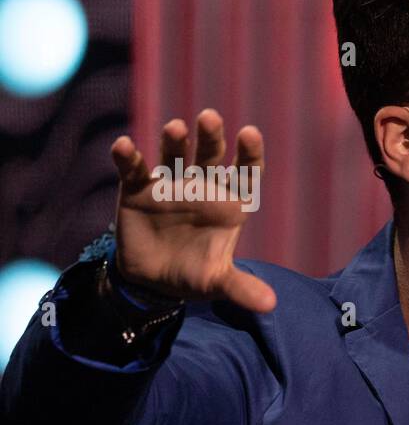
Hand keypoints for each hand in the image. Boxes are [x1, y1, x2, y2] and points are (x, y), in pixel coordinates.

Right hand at [109, 109, 275, 312]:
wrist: (153, 282)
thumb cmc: (195, 274)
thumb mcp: (217, 283)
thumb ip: (241, 288)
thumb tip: (269, 305)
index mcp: (228, 203)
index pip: (244, 173)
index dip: (249, 154)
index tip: (250, 134)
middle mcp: (201, 187)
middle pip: (210, 155)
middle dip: (211, 137)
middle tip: (210, 118)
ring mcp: (170, 185)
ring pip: (174, 155)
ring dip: (175, 141)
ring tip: (176, 128)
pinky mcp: (137, 190)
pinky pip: (133, 169)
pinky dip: (128, 156)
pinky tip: (124, 146)